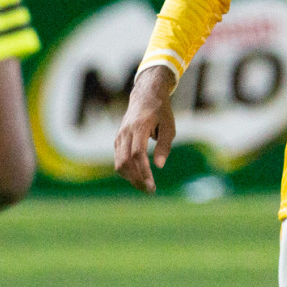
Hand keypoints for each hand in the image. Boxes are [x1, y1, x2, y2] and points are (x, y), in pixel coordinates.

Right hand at [113, 65, 177, 192]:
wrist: (145, 95)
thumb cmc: (160, 111)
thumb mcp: (169, 126)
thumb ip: (164, 145)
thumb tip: (159, 166)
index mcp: (139, 127)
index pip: (138, 154)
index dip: (143, 172)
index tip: (152, 185)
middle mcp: (126, 132)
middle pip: (125, 162)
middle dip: (136, 179)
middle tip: (150, 190)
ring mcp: (119, 136)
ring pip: (119, 163)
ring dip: (131, 178)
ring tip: (145, 186)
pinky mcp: (117, 140)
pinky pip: (118, 159)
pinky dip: (126, 171)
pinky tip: (138, 177)